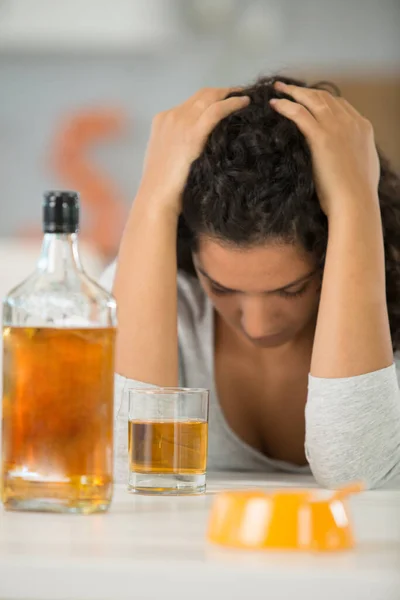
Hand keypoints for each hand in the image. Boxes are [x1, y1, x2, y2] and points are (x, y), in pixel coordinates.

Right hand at [139, 88, 249, 214]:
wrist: (156, 197)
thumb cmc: (164, 187)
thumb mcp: (169, 158)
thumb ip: (181, 145)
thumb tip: (200, 146)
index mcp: (162, 120)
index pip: (191, 102)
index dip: (210, 99)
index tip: (225, 101)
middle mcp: (171, 116)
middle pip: (202, 95)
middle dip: (222, 92)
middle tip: (241, 94)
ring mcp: (181, 122)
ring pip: (210, 97)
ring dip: (230, 94)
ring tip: (247, 97)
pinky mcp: (192, 133)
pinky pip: (216, 110)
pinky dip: (232, 103)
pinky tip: (245, 103)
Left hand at [270, 82, 379, 217]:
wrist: (355, 200)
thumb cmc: (357, 192)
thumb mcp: (361, 164)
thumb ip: (352, 152)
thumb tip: (343, 155)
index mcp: (363, 127)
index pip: (340, 104)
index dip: (322, 99)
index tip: (308, 99)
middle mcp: (350, 122)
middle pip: (325, 97)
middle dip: (304, 90)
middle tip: (287, 87)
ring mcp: (336, 127)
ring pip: (312, 100)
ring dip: (292, 92)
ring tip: (277, 89)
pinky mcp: (321, 136)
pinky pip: (300, 113)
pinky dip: (286, 106)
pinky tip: (275, 105)